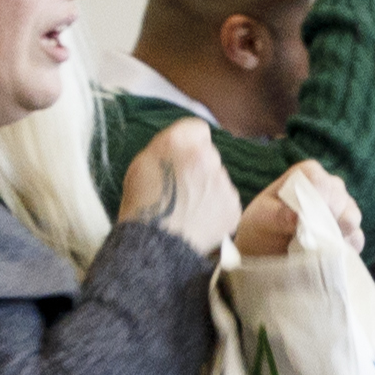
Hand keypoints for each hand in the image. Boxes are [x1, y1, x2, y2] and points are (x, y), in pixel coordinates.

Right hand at [125, 117, 242, 254]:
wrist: (155, 246)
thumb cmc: (142, 206)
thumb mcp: (141, 164)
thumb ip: (166, 146)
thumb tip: (183, 143)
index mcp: (180, 142)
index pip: (197, 129)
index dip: (189, 144)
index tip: (180, 159)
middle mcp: (207, 157)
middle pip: (209, 156)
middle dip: (198, 168)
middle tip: (181, 190)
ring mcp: (223, 182)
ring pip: (218, 179)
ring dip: (208, 189)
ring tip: (188, 209)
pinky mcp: (233, 206)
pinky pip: (226, 200)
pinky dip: (215, 208)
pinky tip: (198, 220)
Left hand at [237, 158, 348, 258]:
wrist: (268, 251)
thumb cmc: (262, 226)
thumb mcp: (261, 218)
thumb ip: (277, 215)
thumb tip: (296, 217)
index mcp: (307, 175)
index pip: (318, 179)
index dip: (314, 198)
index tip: (304, 219)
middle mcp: (330, 187)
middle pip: (338, 198)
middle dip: (324, 220)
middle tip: (306, 238)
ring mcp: (343, 209)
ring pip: (351, 218)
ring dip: (335, 235)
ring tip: (314, 249)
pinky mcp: (350, 232)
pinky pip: (356, 238)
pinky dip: (345, 249)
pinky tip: (327, 256)